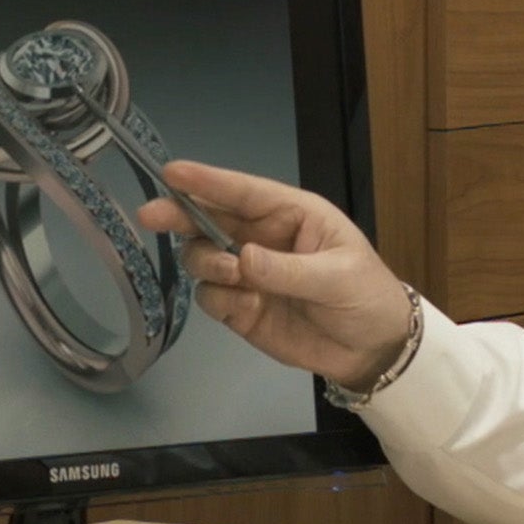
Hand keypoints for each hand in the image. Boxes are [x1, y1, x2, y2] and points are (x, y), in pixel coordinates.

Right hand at [137, 161, 412, 390]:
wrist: (372, 350)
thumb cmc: (366, 297)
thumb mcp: (338, 277)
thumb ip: (288, 270)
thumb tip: (241, 259)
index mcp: (292, 216)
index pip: (244, 192)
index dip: (208, 182)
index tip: (171, 173)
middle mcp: (263, 238)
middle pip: (209, 220)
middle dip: (180, 215)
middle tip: (152, 216)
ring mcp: (248, 274)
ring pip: (202, 257)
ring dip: (207, 263)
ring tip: (233, 276)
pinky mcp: (240, 308)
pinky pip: (210, 297)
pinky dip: (218, 300)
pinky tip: (245, 306)